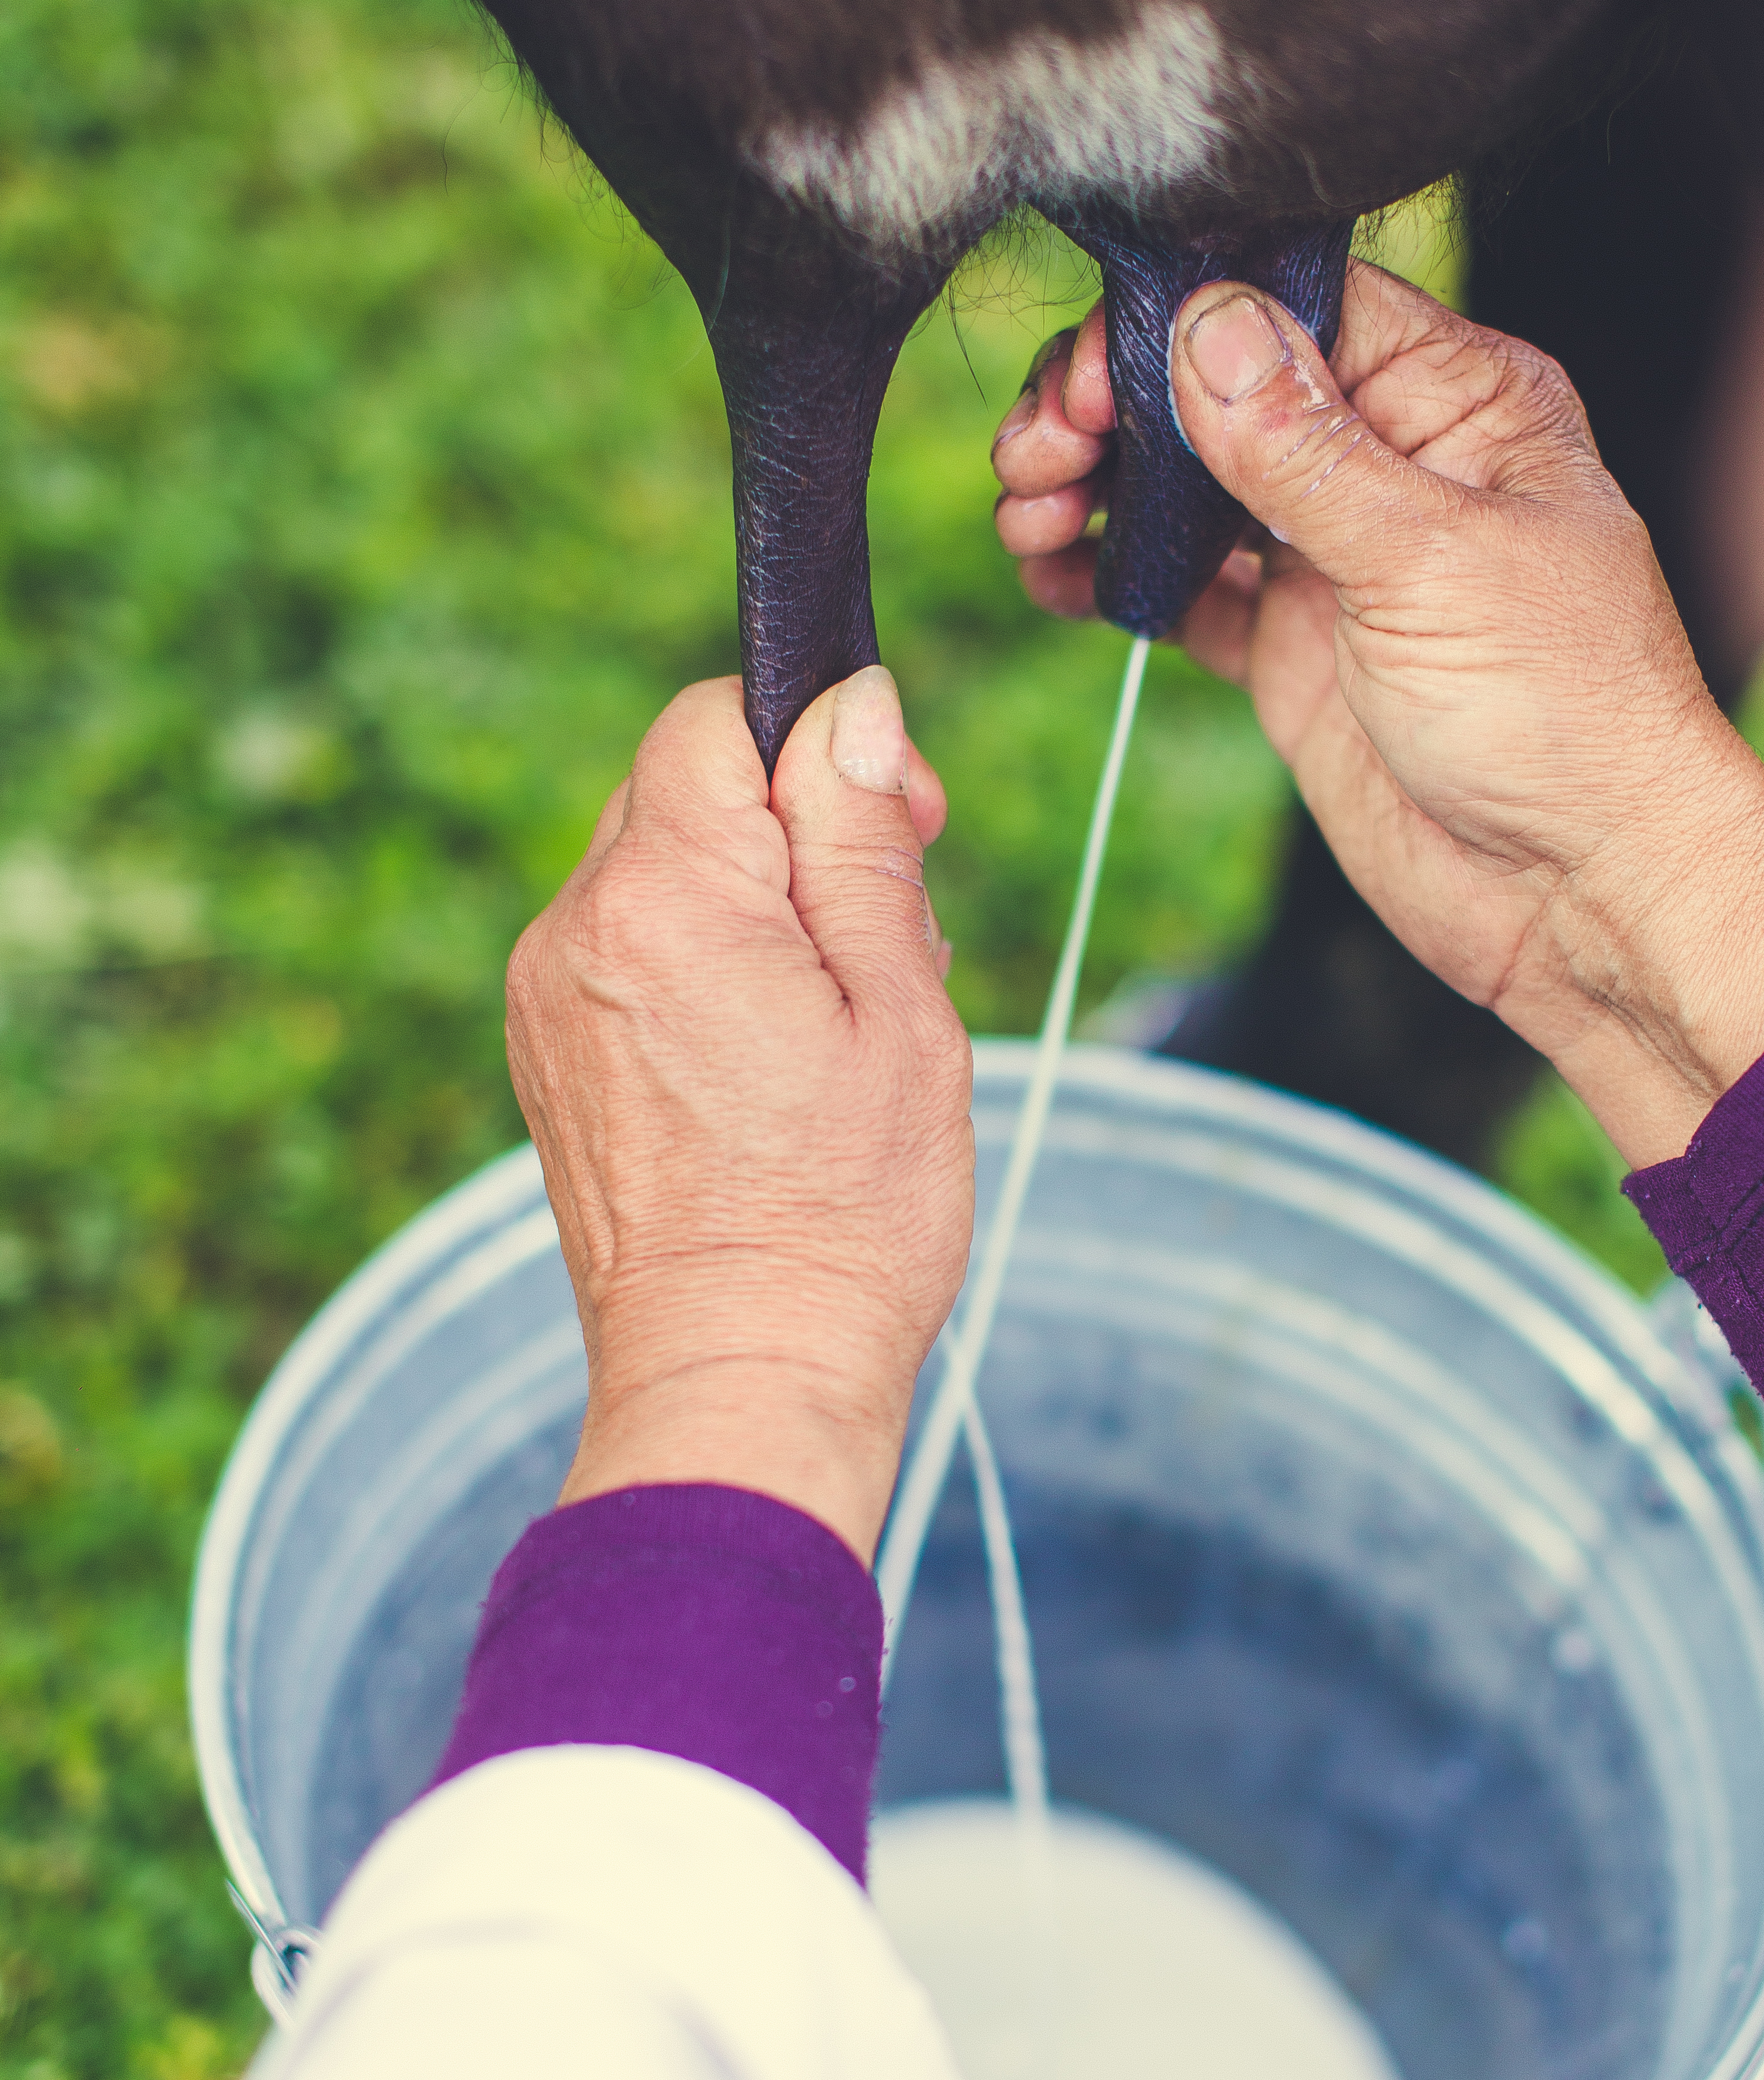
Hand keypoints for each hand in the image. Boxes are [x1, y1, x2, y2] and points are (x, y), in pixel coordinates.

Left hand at [506, 669, 972, 1562]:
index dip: (818, 740)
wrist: (740, 1378)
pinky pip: (627, 949)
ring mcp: (545, 998)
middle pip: (684, 787)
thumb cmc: (847, 1214)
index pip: (714, 716)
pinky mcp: (546, 1056)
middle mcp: (576, 930)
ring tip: (833, 1017)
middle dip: (792, 825)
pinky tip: (771, 1057)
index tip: (902, 823)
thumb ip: (860, 839)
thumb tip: (853, 702)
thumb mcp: (899, 1007)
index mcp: (666, 898)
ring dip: (752, 900)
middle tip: (889, 935)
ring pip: (658, 869)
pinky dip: (703, 965)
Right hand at [994, 264, 1763, 1164]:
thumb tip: (1209, 328)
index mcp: (1459, 403)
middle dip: (1115, 404)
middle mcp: (1392, 462)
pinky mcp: (1291, 647)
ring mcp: (1333, 556)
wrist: (1576, 898)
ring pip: (1186, 483)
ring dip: (1095, 483)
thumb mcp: (1430, 563)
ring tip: (1028, 513)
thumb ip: (1308, 452)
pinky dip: (1110, 573)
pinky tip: (1054, 574)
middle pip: (1222, 386)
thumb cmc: (1566, 719)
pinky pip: (1179, 587)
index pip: (1299, 305)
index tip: (1097, 374)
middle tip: (1041, 452)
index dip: (1187, 322)